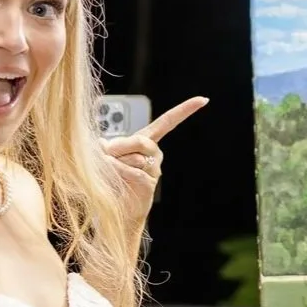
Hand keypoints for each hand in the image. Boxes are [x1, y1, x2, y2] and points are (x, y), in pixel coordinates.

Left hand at [104, 96, 207, 219]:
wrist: (117, 206)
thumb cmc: (113, 178)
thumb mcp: (108, 154)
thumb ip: (108, 145)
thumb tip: (103, 144)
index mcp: (148, 141)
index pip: (168, 122)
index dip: (185, 110)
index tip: (203, 99)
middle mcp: (155, 154)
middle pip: (142, 141)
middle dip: (120, 146)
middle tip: (105, 153)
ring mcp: (155, 168)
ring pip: (135, 158)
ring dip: (115, 163)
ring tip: (110, 172)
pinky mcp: (149, 182)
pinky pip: (133, 171)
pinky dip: (118, 170)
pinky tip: (112, 173)